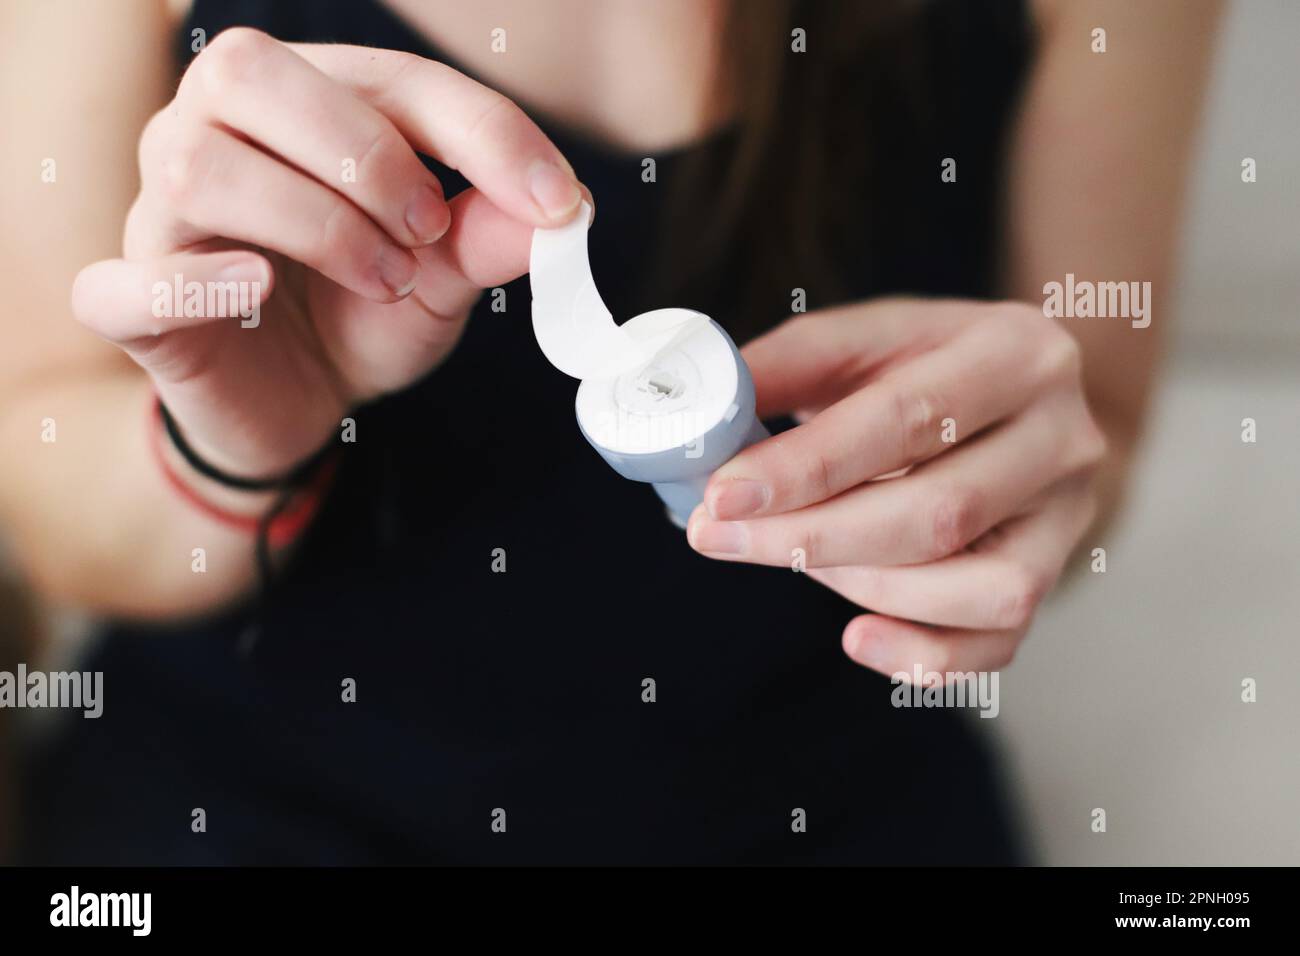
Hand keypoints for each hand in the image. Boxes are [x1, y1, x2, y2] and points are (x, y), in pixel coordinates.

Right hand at [71, 29, 586, 477]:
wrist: (300, 406)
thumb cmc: (363, 316)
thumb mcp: (442, 278)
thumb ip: (487, 239)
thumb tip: (557, 211)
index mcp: (303, 105)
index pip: (390, 79)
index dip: (483, 133)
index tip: (559, 202)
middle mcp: (217, 132)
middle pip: (253, 74)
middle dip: (364, 154)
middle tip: (427, 232)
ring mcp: (162, 216)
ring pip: (196, 164)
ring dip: (313, 222)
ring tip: (383, 279)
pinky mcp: (132, 305)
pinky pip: (121, 283)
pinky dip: (196, 284)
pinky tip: (260, 289)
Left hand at [688, 299, 1107, 679]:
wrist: (1023, 397)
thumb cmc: (928, 365)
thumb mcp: (865, 339)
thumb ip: (788, 365)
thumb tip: (701, 412)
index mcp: (1014, 351)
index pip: (906, 418)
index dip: (808, 466)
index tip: (724, 495)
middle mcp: (1061, 435)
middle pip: (938, 513)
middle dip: (811, 537)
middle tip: (718, 537)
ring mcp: (1067, 515)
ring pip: (979, 589)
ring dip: (863, 589)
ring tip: (789, 556)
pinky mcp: (1054, 573)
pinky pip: (1000, 642)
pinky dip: (923, 656)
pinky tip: (858, 640)